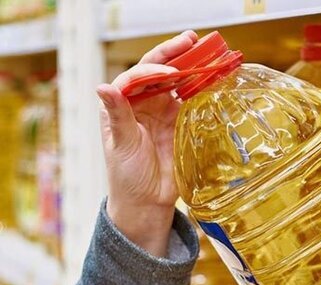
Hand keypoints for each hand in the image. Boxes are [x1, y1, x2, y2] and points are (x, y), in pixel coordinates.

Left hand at [96, 31, 197, 256]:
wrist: (148, 201)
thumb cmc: (126, 175)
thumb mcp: (120, 144)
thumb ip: (117, 115)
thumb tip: (103, 87)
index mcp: (123, 104)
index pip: (138, 75)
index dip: (154, 68)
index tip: (170, 72)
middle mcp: (143, 103)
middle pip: (159, 70)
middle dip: (175, 54)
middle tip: (193, 41)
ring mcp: (163, 112)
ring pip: (178, 82)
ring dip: (191, 68)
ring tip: (207, 55)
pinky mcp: (180, 124)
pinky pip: (192, 101)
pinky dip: (201, 89)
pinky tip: (212, 80)